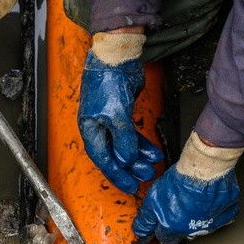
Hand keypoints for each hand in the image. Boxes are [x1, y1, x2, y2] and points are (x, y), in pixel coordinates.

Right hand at [78, 31, 162, 193]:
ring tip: (152, 166)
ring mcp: (111, 118)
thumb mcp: (116, 116)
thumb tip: (127, 160)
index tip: (129, 186)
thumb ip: (123, 140)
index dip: (116, 174)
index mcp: (90, 128)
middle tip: (144, 178)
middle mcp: (99, 125)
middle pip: (114, 154)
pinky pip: (133, 133)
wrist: (117, 57)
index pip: (103, 158)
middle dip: (129, 168)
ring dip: (138, 156)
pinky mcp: (124, 110)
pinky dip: (142, 143)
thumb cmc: (107, 82)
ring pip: (124, 144)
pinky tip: (153, 150)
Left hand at [132, 132, 242, 243]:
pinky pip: (222, 216)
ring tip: (194, 198)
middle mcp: (193, 230)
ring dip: (197, 216)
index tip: (163, 219)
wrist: (204, 168)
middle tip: (180, 204)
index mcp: (174, 227)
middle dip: (179, 222)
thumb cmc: (181, 180)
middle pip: (183, 232)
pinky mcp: (227, 214)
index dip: (162, 227)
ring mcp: (212, 223)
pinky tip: (211, 199)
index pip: (165, 236)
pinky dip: (217, 210)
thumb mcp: (154, 197)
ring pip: (202, 226)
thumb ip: (146, 217)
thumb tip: (140, 230)